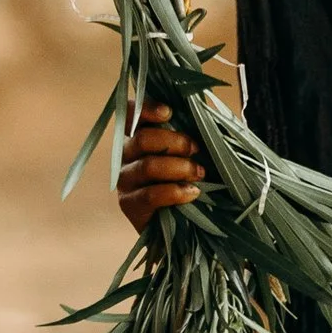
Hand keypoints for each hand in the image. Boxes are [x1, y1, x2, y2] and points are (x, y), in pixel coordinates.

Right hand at [116, 106, 206, 234]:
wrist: (179, 224)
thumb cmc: (185, 178)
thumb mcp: (188, 152)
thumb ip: (190, 131)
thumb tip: (207, 113)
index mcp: (137, 135)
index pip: (132, 114)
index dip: (147, 109)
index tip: (169, 112)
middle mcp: (125, 154)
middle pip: (142, 138)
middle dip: (176, 142)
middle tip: (197, 150)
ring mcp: (124, 179)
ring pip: (148, 166)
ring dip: (180, 168)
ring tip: (199, 174)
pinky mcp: (129, 204)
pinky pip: (152, 194)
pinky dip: (176, 192)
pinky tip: (192, 193)